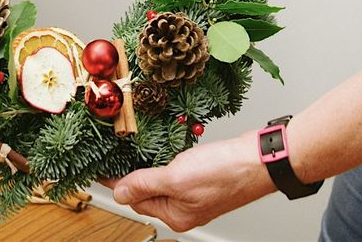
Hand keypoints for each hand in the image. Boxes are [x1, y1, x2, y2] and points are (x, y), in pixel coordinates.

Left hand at [109, 129, 275, 232]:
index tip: (99, 168)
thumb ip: (145, 184)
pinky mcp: (206, 176)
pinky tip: (164, 147)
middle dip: (132, 172)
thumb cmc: (226, 172)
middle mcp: (185, 207)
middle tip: (115, 152)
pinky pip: (178, 169)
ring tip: (135, 147)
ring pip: (163, 178)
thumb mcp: (176, 178)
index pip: (135, 198)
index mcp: (175, 215)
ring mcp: (196, 192)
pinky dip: (168, 159)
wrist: (262, 158)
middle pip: (147, 190)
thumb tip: (120, 193)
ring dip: (150, 163)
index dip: (117, 181)